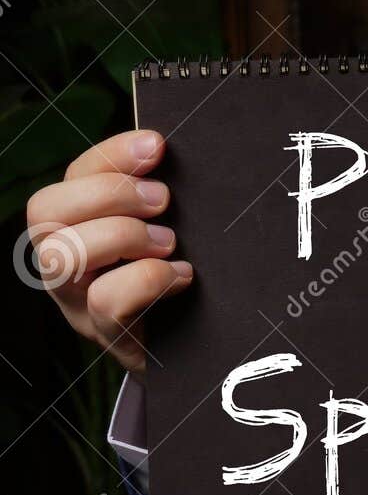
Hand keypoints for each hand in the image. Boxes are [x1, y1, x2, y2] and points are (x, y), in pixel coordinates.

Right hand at [25, 130, 191, 372]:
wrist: (195, 348)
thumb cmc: (182, 275)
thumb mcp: (170, 227)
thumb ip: (160, 195)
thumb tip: (174, 150)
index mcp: (80, 222)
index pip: (74, 175)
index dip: (111, 154)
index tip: (157, 145)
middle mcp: (65, 260)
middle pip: (46, 209)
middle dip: (109, 193)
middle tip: (163, 200)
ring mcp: (76, 300)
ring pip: (61, 254)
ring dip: (121, 236)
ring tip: (169, 242)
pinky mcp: (105, 334)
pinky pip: (104, 300)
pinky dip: (146, 280)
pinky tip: (181, 276)